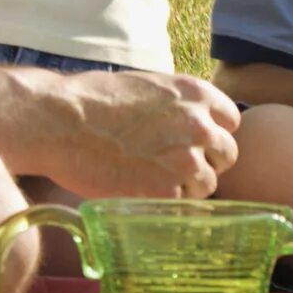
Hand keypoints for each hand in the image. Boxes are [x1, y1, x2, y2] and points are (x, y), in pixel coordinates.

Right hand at [17, 70, 241, 198]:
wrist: (60, 122)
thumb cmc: (94, 100)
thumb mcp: (149, 87)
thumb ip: (179, 106)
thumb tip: (192, 126)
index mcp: (197, 94)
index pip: (231, 121)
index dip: (212, 134)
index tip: (196, 142)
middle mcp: (199, 125)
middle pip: (226, 154)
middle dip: (206, 161)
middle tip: (176, 166)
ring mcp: (186, 160)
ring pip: (208, 184)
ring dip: (188, 185)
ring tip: (155, 180)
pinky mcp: (166, 191)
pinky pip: (184, 205)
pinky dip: (167, 203)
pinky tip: (143, 191)